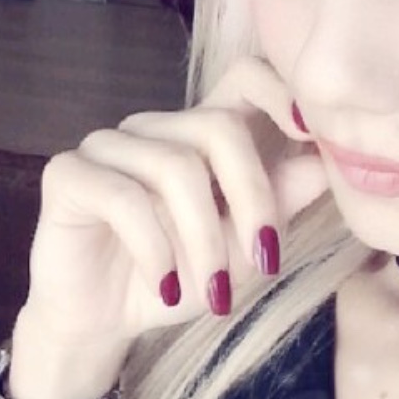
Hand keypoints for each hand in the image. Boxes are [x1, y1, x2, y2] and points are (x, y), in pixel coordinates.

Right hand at [9, 58, 327, 398]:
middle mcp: (158, 129)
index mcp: (203, 135)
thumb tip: (328, 166)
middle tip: (266, 263)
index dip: (281, 92)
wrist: (104, 321)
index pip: (244, 77)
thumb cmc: (180, 280)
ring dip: (206, 241)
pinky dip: (156, 251)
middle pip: (220, 127)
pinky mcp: (69, 174)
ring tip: (214, 294)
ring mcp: (110, 146)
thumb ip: (280, 204)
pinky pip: (125, 199)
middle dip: (254, 200)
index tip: (313, 135)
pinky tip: (166, 288)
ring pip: (177, 168)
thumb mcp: (242, 249)